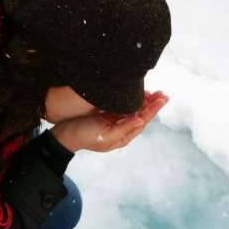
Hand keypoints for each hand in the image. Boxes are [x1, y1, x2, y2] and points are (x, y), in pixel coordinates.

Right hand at [51, 90, 169, 152]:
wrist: (64, 134)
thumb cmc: (85, 136)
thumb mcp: (106, 136)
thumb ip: (124, 128)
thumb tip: (141, 119)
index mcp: (123, 136)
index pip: (142, 121)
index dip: (153, 110)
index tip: (162, 99)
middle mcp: (121, 128)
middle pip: (140, 115)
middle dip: (152, 104)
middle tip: (163, 93)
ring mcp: (113, 121)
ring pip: (133, 110)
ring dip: (143, 101)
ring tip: (154, 92)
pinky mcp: (105, 114)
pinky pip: (123, 106)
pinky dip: (131, 99)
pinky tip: (136, 93)